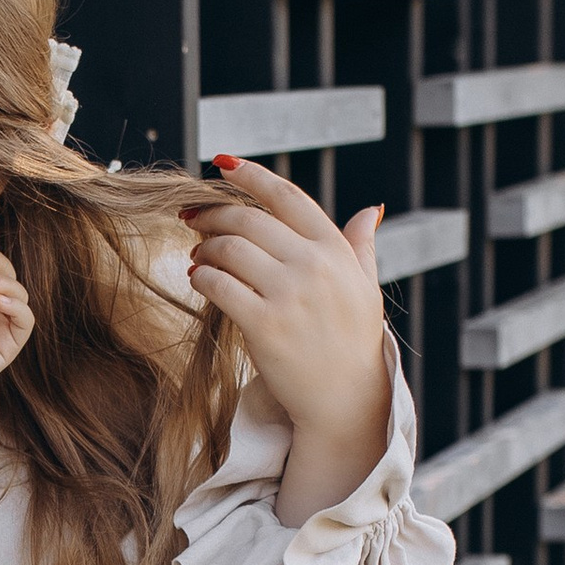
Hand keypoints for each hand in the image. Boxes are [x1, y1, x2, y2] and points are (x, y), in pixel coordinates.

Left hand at [181, 162, 392, 503]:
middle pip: (248, 220)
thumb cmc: (352, 342)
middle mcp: (314, 266)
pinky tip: (198, 278)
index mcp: (336, 250)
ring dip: (204, 247)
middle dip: (213, 215)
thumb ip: (361, 246)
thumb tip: (371, 211)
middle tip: (193, 220)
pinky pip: (218, 285)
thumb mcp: (365, 288)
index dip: (251, 175)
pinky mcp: (264, 325)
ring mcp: (289, 295)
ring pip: (229, 249)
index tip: (222, 165)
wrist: (345, 399)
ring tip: (197, 255)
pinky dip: (201, 276)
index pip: (287, 196)